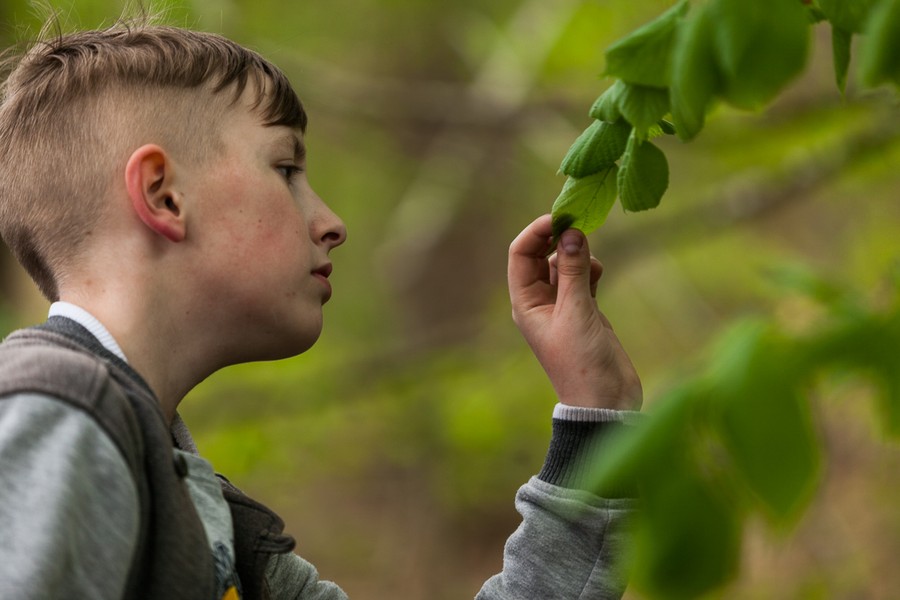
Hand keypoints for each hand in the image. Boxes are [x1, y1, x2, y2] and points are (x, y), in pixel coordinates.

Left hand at [508, 215, 641, 410]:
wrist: (605, 402)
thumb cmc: (583, 363)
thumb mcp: (577, 312)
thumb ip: (573, 271)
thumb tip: (571, 232)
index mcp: (526, 303)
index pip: (520, 254)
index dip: (537, 232)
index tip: (561, 217)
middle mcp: (540, 302)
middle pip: (540, 255)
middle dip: (557, 237)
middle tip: (581, 223)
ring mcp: (562, 306)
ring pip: (563, 264)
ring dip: (576, 253)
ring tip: (592, 257)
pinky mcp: (585, 311)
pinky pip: (582, 277)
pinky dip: (590, 268)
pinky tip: (599, 270)